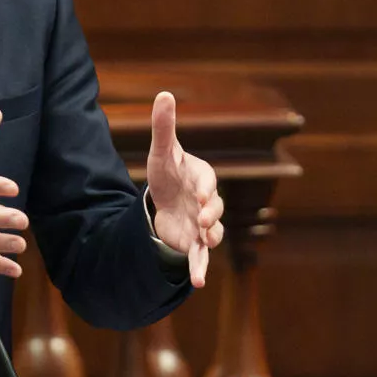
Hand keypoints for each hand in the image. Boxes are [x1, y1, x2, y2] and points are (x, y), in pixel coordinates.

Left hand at [146, 91, 223, 287]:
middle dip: (211, 214)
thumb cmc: (167, 174)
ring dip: (210, 242)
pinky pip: (201, 257)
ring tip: (203, 247)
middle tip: (203, 218)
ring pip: (213, 234)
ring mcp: (204, 225)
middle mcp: (207, 202)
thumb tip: (165, 93)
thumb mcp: (162, 153)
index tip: (202, 193)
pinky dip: (200, 269)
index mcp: (201, 178)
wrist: (164, 202)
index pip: (207, 180)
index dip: (206, 187)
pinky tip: (196, 283)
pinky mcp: (195, 244)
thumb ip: (164, 127)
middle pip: (215, 209)